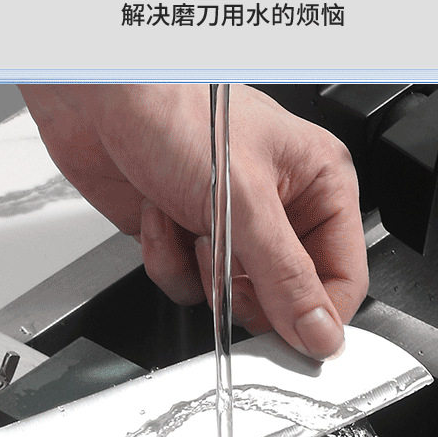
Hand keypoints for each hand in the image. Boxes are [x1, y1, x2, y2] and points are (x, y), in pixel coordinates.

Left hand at [20, 85, 367, 359]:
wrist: (95, 97)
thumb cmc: (174, 112)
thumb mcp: (245, 202)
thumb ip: (285, 277)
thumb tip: (320, 332)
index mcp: (319, 184)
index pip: (341, 278)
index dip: (315, 315)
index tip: (291, 339)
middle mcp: (280, 208)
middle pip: (285, 296)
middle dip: (245, 284)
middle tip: (224, 257)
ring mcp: (231, 225)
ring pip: (231, 297)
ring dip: (199, 269)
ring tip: (187, 220)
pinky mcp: (186, 238)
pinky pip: (188, 287)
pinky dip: (165, 259)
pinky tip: (158, 215)